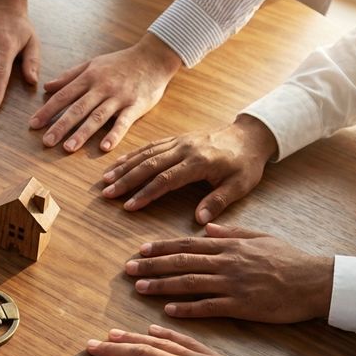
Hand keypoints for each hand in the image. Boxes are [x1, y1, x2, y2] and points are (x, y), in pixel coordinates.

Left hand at [30, 33, 181, 152]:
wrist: (154, 57)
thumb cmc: (121, 62)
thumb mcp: (92, 63)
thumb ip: (69, 76)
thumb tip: (46, 87)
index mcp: (89, 77)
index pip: (64, 96)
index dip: (47, 111)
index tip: (33, 125)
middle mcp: (102, 88)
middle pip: (77, 109)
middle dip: (61, 126)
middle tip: (46, 142)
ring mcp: (119, 97)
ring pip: (97, 117)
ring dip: (82, 134)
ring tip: (68, 149)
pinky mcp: (135, 106)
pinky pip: (123, 122)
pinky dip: (114, 135)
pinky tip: (104, 148)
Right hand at [102, 114, 277, 222]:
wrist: (250, 135)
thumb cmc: (245, 164)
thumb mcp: (240, 185)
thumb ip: (218, 201)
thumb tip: (199, 220)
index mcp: (199, 162)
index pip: (166, 179)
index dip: (146, 193)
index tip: (129, 206)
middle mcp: (185, 149)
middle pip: (149, 164)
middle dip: (126, 180)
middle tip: (107, 193)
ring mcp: (179, 142)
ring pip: (146, 153)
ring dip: (124, 167)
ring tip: (105, 180)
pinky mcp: (176, 139)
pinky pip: (150, 146)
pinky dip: (131, 155)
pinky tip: (118, 163)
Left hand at [125, 223, 333, 321]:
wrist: (316, 280)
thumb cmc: (290, 259)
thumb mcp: (260, 237)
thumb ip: (231, 232)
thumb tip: (205, 225)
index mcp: (230, 245)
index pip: (188, 244)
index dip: (161, 247)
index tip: (140, 250)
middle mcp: (227, 262)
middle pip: (181, 262)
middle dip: (151, 265)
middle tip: (128, 269)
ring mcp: (233, 284)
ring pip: (189, 283)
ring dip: (161, 285)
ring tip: (139, 288)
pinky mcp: (241, 305)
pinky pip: (208, 307)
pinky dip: (187, 308)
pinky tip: (168, 311)